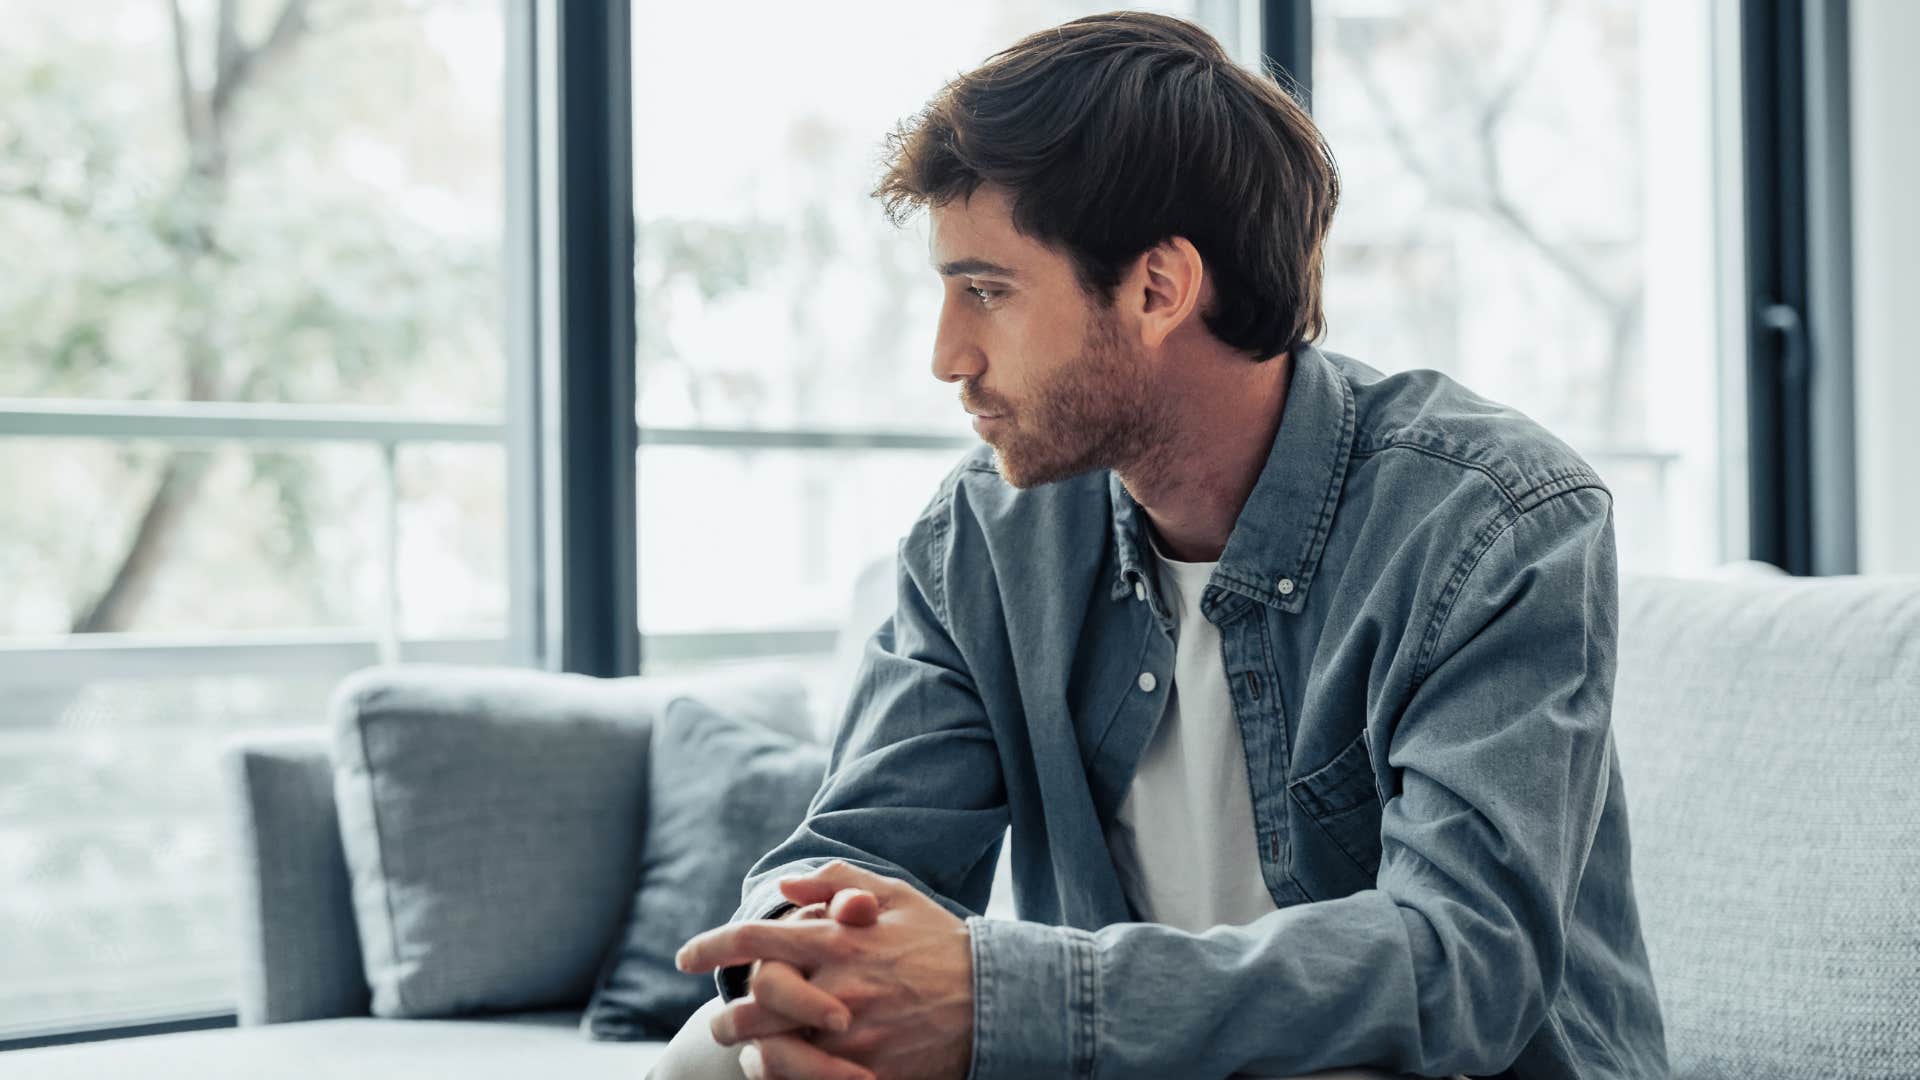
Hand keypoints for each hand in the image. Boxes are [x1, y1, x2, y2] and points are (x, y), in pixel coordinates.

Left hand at [678, 861, 974, 1079]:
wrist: (996, 999)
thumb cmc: (940, 942)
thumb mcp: (895, 896)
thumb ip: (837, 883)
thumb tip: (786, 885)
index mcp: (838, 939)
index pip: (754, 939)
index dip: (710, 947)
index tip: (684, 958)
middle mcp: (837, 988)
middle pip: (750, 1006)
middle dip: (725, 1016)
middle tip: (721, 1018)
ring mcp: (851, 1037)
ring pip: (770, 1054)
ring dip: (750, 1053)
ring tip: (748, 1051)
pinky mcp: (866, 1074)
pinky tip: (784, 1071)